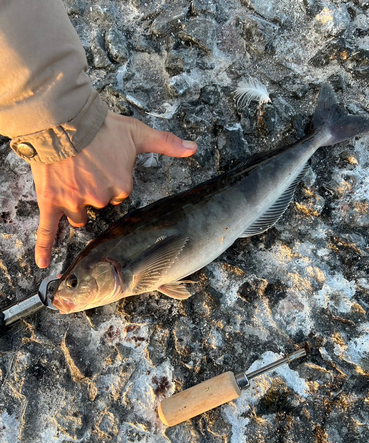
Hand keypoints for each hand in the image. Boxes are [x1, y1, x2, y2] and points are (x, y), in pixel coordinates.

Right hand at [31, 111, 196, 267]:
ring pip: (79, 216)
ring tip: (70, 180)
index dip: (112, 180)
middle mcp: (99, 198)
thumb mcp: (138, 133)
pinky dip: (45, 248)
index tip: (105, 165)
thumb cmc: (101, 127)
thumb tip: (193, 148)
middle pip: (99, 205)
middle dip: (95, 192)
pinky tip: (42, 263)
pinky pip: (48, 230)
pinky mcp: (51, 202)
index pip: (120, 194)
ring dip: (77, 205)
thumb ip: (166, 143)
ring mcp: (74, 202)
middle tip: (87, 168)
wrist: (64, 119)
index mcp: (121, 186)